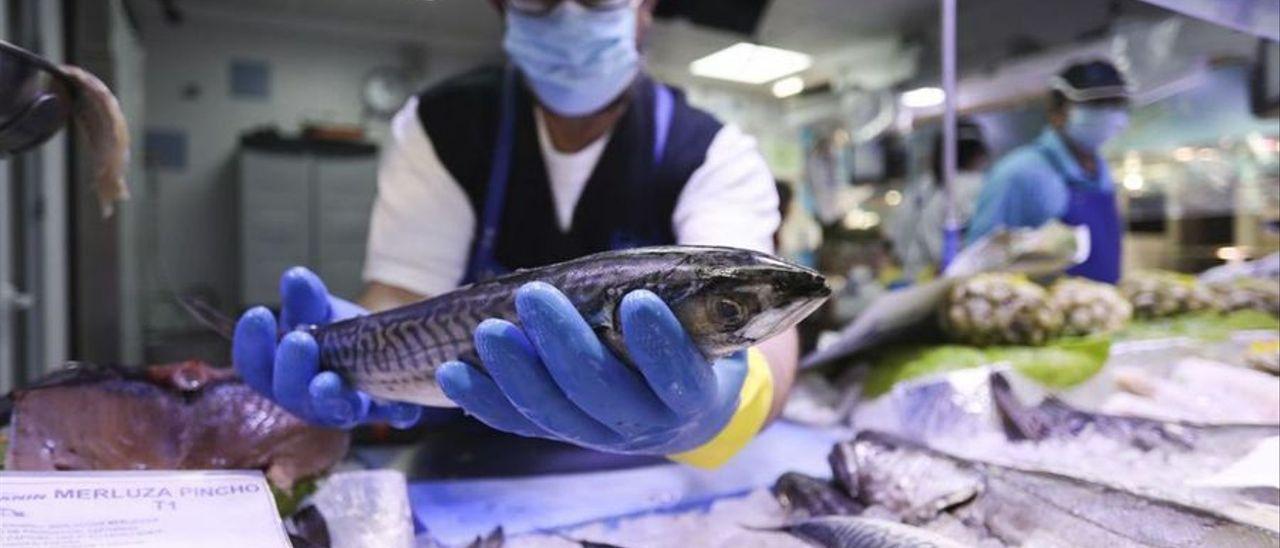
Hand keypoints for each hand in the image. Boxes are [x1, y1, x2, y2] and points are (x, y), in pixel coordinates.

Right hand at [232, 267, 422, 428]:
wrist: (382, 345)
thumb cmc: (337, 331)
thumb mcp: (319, 310)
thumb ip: (306, 299)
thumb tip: (295, 278)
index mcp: (283, 375)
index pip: (256, 368)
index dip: (251, 345)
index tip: (259, 314)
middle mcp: (310, 400)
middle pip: (291, 395)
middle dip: (291, 370)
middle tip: (298, 341)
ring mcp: (350, 408)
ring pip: (335, 410)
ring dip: (330, 396)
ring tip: (327, 380)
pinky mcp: (388, 409)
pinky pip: (394, 414)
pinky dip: (399, 411)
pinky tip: (404, 406)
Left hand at [436, 282, 747, 454]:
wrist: (686, 404)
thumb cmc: (698, 343)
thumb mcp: (715, 325)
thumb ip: (699, 301)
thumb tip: (688, 268)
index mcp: (696, 398)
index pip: (678, 378)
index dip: (660, 346)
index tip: (639, 302)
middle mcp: (646, 426)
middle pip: (603, 393)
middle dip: (564, 345)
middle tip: (536, 297)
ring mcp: (600, 436)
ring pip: (554, 413)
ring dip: (516, 373)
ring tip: (488, 332)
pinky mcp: (563, 434)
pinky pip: (520, 424)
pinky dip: (485, 400)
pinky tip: (455, 371)